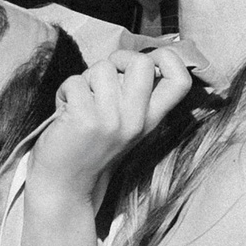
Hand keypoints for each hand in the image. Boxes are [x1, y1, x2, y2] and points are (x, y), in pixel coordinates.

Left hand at [31, 43, 192, 196]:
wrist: (65, 186)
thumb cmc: (89, 148)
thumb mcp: (124, 125)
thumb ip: (133, 97)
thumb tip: (132, 58)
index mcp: (150, 120)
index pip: (180, 81)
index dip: (168, 58)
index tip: (146, 62)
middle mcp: (135, 120)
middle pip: (142, 62)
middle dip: (119, 58)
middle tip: (104, 77)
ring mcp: (111, 120)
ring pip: (101, 68)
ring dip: (85, 79)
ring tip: (80, 102)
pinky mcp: (84, 119)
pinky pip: (74, 82)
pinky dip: (64, 92)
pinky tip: (65, 113)